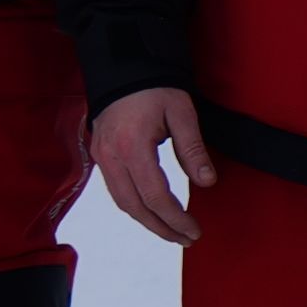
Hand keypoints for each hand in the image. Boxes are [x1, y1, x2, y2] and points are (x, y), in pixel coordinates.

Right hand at [84, 90, 205, 245]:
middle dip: (161, 227)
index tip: (194, 231)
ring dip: (147, 221)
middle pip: (135, 207)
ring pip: (122, 202)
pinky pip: (116, 190)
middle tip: (187, 239)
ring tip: (172, 232)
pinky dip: (135, 205)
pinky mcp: (100, 155)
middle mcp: (111, 157)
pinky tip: (152, 212)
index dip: (175, 218)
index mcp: (132, 147)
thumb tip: (207, 182)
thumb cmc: (155, 87)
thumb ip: (193, 149)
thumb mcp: (181, 112)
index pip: (154, 196)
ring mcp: (101, 157)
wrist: (123, 67)